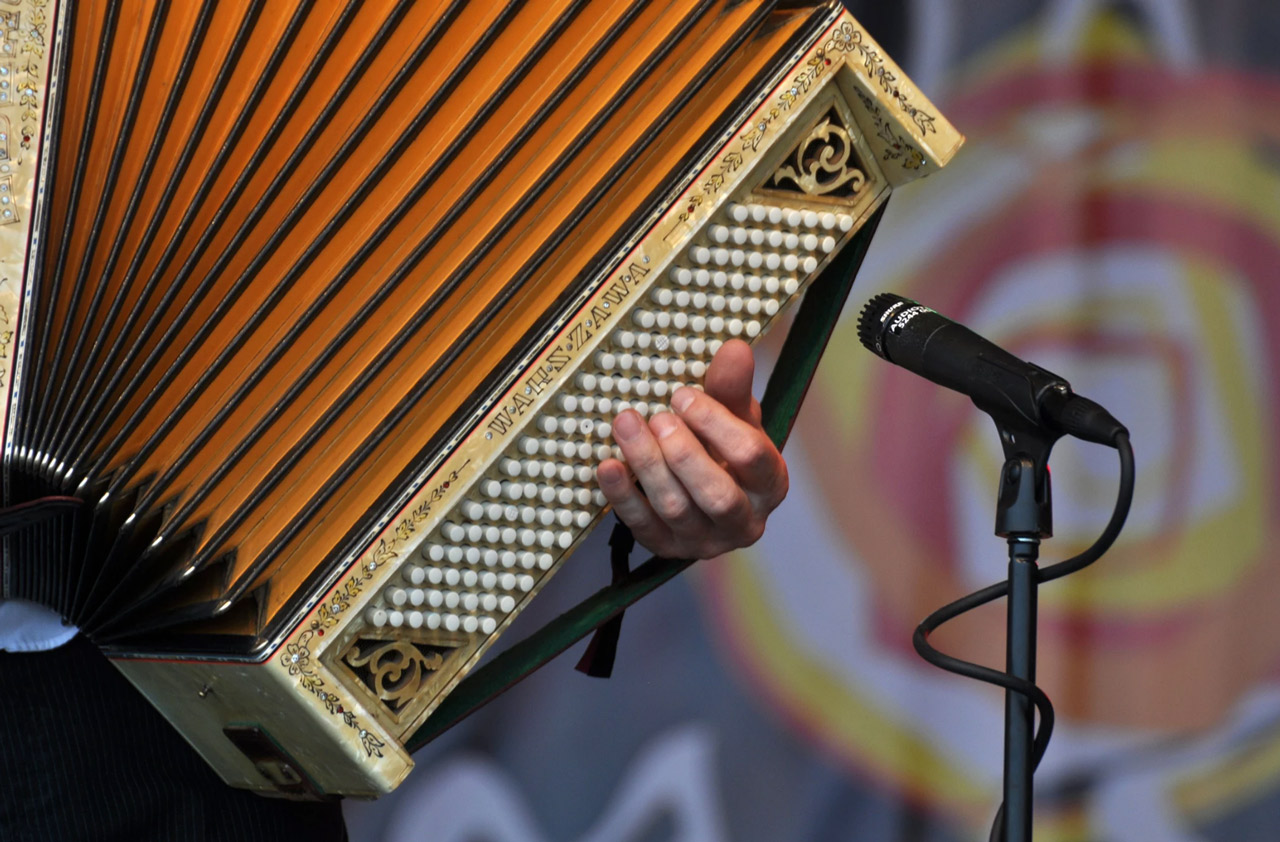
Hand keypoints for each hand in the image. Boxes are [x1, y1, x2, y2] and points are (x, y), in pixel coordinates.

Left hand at [596, 339, 788, 558]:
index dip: (717, 425)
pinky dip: (622, 495)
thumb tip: (734, 348)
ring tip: (626, 425)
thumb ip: (733, 387)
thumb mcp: (735, 416)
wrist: (703, 488)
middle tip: (657, 417)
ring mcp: (704, 541)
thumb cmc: (724, 446)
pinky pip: (642, 526)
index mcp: (770, 484)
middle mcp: (744, 521)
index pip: (752, 457)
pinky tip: (607, 464)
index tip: (682, 395)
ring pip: (676, 510)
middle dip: (683, 454)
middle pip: (716, 494)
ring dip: (647, 465)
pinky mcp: (667, 549)